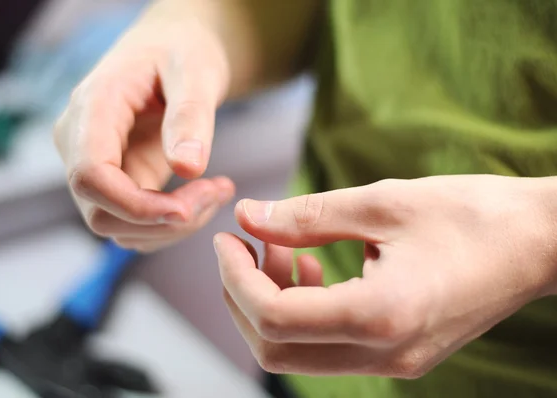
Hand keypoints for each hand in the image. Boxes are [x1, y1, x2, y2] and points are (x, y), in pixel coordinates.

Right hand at [53, 7, 233, 251]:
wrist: (172, 49)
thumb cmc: (181, 50)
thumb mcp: (195, 70)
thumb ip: (189, 116)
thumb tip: (188, 167)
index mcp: (92, 108)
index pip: (90, 175)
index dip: (135, 206)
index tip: (187, 209)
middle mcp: (80, 142)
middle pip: (101, 212)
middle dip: (163, 220)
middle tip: (217, 194)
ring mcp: (94, 165)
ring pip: (117, 226)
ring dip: (171, 228)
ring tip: (217, 193)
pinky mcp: (115, 181)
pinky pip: (134, 224)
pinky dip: (171, 225)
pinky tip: (205, 197)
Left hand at [214, 175, 556, 377]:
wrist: (538, 243)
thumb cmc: (471, 215)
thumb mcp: (383, 203)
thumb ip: (306, 215)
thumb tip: (248, 216)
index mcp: (382, 316)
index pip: (273, 317)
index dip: (235, 277)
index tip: (226, 238)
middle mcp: (385, 354)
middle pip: (274, 348)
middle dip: (243, 294)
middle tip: (246, 243)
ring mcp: (393, 361)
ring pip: (296, 352)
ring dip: (270, 301)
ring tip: (282, 248)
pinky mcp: (398, 353)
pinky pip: (326, 346)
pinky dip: (301, 310)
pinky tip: (311, 266)